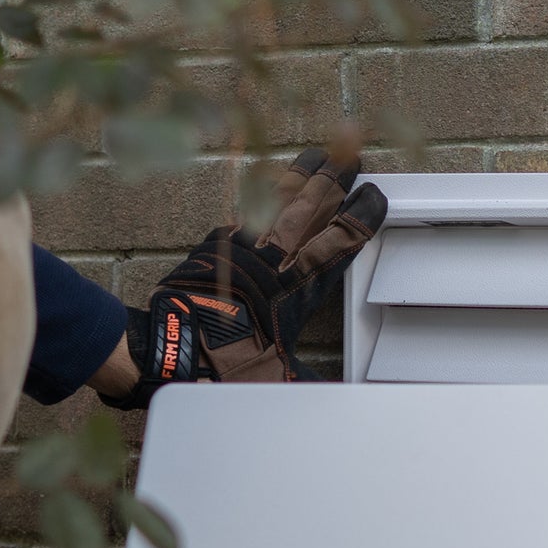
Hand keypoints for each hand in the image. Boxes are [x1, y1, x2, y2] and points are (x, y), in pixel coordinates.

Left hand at [107, 146, 387, 403]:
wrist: (174, 346)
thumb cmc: (225, 365)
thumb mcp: (275, 377)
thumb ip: (302, 378)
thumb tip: (320, 392)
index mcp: (300, 290)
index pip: (341, 241)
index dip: (361, 217)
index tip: (374, 199)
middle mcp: (277, 260)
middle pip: (314, 206)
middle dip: (337, 178)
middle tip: (354, 155)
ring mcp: (246, 245)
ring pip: (280, 197)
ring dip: (302, 173)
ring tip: (318, 155)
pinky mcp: (218, 242)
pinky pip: (249, 207)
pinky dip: (263, 190)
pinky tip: (272, 180)